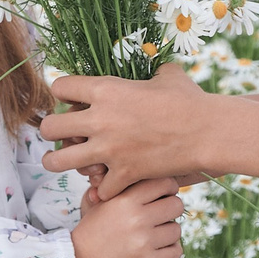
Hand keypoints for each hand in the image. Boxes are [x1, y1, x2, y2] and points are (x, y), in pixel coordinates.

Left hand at [41, 65, 216, 197]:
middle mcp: (100, 119)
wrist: (209, 131)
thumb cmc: (190, 99)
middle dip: (51, 131)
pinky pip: (97, 188)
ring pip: (58, 162)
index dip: (63, 93)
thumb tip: (152, 69)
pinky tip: (109, 182)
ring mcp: (109, 149)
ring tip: (66, 162)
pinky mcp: (123, 173)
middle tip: (62, 135)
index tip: (72, 100)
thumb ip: (150, 73)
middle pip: (49, 127)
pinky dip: (103, 188)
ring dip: (59, 162)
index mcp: (105, 89)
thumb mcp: (167, 75)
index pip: (59, 87)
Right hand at [70, 176, 184, 257]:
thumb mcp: (98, 203)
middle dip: (171, 210)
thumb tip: (135, 173)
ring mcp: (144, 242)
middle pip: (176, 205)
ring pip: (177, 230)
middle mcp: (137, 218)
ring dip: (169, 232)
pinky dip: (170, 251)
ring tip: (157, 235)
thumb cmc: (90, 232)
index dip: (168, 187)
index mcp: (125, 200)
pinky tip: (160, 249)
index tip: (164, 194)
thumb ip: (117, 187)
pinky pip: (176, 252)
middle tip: (162, 215)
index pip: (164, 183)